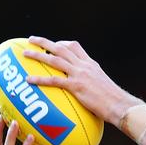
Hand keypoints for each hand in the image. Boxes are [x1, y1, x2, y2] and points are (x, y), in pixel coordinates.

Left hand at [24, 37, 139, 125]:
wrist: (120, 105)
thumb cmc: (114, 102)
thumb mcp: (103, 87)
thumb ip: (93, 84)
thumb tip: (89, 92)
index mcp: (90, 64)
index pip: (74, 46)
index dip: (61, 43)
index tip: (53, 44)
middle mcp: (84, 65)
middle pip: (61, 48)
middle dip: (45, 42)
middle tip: (31, 40)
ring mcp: (80, 75)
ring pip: (55, 59)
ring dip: (38, 55)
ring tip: (25, 54)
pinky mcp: (76, 87)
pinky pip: (54, 80)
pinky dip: (40, 79)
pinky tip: (29, 80)